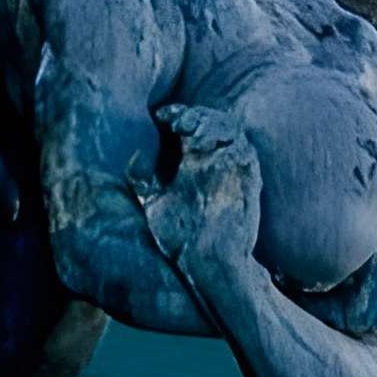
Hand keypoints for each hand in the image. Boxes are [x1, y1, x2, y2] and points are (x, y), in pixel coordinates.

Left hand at [136, 104, 263, 280]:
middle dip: (192, 114)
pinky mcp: (246, 177)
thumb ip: (143, 180)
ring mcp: (231, 168)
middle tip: (176, 121)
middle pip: (208, 121)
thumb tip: (129, 155)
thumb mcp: (154, 202)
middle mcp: (212, 162)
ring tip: (189, 128)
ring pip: (228, 128)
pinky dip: (227, 138)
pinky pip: (243, 147)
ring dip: (209, 121)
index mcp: (192, 164)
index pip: (186, 127)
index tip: (160, 116)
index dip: (175, 115)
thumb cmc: (181, 237)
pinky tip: (204, 141)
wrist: (210, 263)